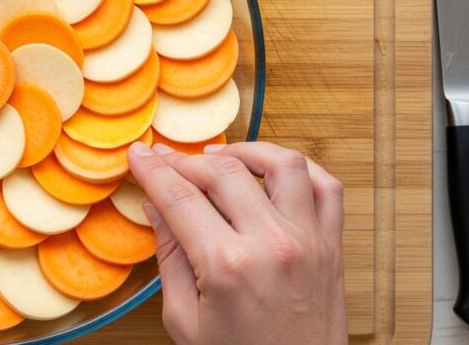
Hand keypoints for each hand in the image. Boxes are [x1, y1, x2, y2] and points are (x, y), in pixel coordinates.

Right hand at [128, 141, 345, 344]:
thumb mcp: (184, 319)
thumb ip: (170, 256)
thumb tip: (156, 206)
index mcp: (227, 265)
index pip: (179, 196)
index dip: (152, 169)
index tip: (138, 155)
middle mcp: (272, 244)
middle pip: (222, 171)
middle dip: (186, 159)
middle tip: (165, 159)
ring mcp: (308, 241)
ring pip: (280, 163)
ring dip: (245, 151)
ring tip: (219, 157)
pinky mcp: (331, 246)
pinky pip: (325, 186)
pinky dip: (299, 168)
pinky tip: (270, 171)